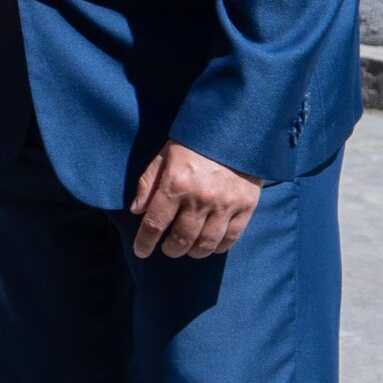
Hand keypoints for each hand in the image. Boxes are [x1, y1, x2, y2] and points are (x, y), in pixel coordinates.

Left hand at [129, 140, 261, 259]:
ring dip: (193, 252)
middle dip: (170, 250)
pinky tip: (210, 245)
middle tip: (167, 249)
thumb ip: (148, 183)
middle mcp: (200, 199)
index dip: (145, 242)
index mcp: (176, 184)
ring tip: (187, 249)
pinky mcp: (246, 207)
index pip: (155, 224)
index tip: (141, 251)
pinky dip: (218, 247)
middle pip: (181, 239)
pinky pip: (230, 238)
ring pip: (206, 243)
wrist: (235, 130)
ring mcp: (225, 205)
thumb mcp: (164, 155)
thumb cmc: (194, 143)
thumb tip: (136, 211)